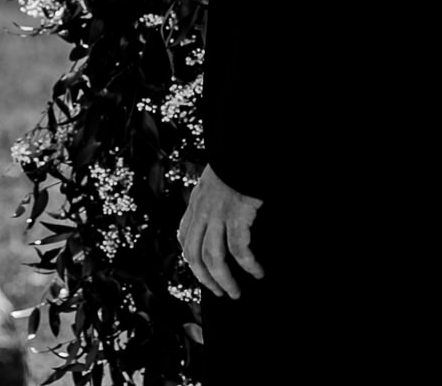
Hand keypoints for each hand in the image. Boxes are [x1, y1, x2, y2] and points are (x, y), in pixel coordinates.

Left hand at [178, 164, 263, 298]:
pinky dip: (248, 264)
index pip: (184, 238)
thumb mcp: (215, 182)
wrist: (244, 148)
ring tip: (236, 292)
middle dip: (206, 279)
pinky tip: (257, 272)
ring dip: (224, 280)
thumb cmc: (236, 165)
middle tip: (221, 293)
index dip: (192, 260)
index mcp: (196, 203)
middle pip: (194, 255)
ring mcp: (217, 213)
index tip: (203, 273)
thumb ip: (213, 201)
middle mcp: (201, 210)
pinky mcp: (236, 214)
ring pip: (212, 258)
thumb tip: (222, 221)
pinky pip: (238, 248)